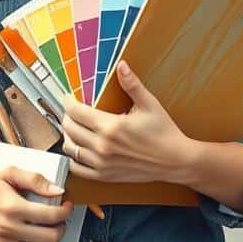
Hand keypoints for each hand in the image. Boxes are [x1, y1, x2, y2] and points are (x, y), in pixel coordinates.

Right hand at [0, 167, 72, 241]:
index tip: (66, 206)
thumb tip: (57, 190)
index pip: (51, 216)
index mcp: (13, 208)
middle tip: (60, 220)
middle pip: (49, 238)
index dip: (65, 212)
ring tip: (51, 234)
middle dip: (62, 228)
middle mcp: (8, 229)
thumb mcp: (9, 174)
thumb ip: (35, 179)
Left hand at [60, 60, 197, 183]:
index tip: (68, 97)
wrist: (175, 161)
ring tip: (73, 128)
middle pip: (69, 128)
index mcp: (111, 126)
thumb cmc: (164, 132)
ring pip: (70, 148)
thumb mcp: (149, 104)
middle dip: (66, 116)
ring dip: (67, 136)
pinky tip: (77, 149)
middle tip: (71, 111)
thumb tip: (121, 65)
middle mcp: (103, 146)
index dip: (68, 102)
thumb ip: (132, 84)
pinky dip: (72, 158)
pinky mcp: (105, 176)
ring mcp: (102, 163)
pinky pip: (77, 168)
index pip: (76, 112)